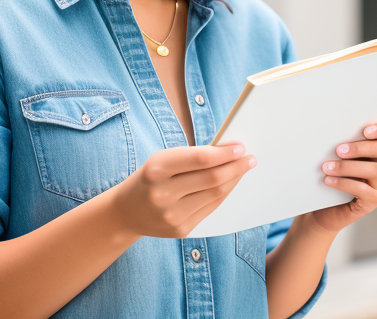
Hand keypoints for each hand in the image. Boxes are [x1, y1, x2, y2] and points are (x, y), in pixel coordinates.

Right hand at [109, 144, 256, 238]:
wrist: (126, 211)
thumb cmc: (150, 177)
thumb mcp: (162, 159)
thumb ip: (192, 156)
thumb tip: (228, 151)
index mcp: (157, 169)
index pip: (200, 159)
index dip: (224, 153)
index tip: (240, 147)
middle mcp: (163, 193)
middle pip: (212, 179)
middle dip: (236, 167)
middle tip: (250, 158)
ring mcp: (172, 215)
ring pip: (215, 195)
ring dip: (234, 180)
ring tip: (243, 169)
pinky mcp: (181, 230)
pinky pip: (211, 208)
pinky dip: (224, 194)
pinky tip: (229, 184)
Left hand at [303, 119, 376, 233]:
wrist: (320, 206)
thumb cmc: (327, 174)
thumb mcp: (334, 154)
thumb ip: (341, 142)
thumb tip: (333, 131)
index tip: (365, 129)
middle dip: (362, 147)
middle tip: (339, 149)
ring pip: (374, 170)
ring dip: (347, 167)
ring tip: (326, 167)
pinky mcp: (374, 200)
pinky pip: (364, 189)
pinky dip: (344, 183)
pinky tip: (328, 180)